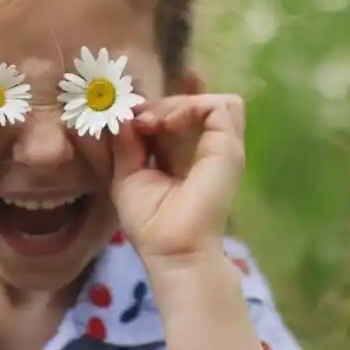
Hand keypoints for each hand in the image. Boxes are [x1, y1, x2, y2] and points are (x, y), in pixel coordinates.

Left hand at [110, 94, 245, 264]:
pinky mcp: (229, 147)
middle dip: (158, 105)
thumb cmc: (149, 222)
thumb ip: (125, 143)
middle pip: (189, 105)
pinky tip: (165, 124)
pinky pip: (218, 106)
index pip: (174, 115)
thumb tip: (121, 114)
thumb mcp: (126, 174)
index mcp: (182, 155)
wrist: (172, 248)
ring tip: (152, 124)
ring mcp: (221, 146)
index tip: (126, 122)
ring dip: (176, 104)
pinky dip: (188, 107)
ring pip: (208, 101)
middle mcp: (205, 147)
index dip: (150, 111)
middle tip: (137, 122)